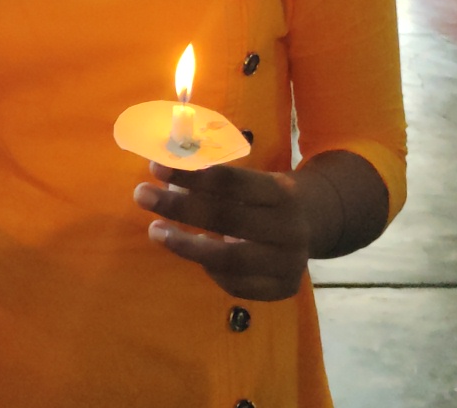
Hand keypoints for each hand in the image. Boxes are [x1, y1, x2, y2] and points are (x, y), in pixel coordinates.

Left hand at [135, 161, 311, 300]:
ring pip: (228, 259)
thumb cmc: (266, 198)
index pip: (232, 182)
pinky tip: (193, 254)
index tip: (155, 167)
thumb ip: (214, 181)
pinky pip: (234, 283)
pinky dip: (209, 270)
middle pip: (227, 218)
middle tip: (142, 195)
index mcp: (282, 193)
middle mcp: (289, 229)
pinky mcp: (283, 289)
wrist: (314, 224)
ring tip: (155, 230)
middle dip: (179, 206)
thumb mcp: (252, 181)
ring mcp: (289, 263)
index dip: (191, 175)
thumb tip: (163, 173)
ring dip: (185, 245)